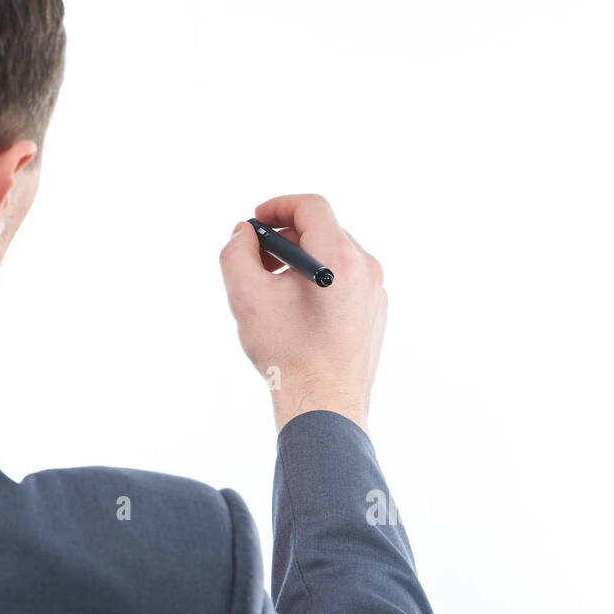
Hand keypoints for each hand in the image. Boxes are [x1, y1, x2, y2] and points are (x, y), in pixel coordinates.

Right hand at [219, 194, 386, 434]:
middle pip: (323, 230)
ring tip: (274, 287)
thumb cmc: (285, 354)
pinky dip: (320, 282)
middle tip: (257, 257)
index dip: (278, 206)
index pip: (311, 206)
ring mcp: (376, 292)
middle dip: (286, 236)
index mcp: (339, 257)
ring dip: (301, 260)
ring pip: (335, 256)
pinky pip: (346, 282)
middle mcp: (366, 269)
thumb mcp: (246, 296)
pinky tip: (297, 310)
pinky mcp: (376, 314)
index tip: (256, 221)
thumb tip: (243, 234)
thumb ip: (236, 253)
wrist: (324, 407)